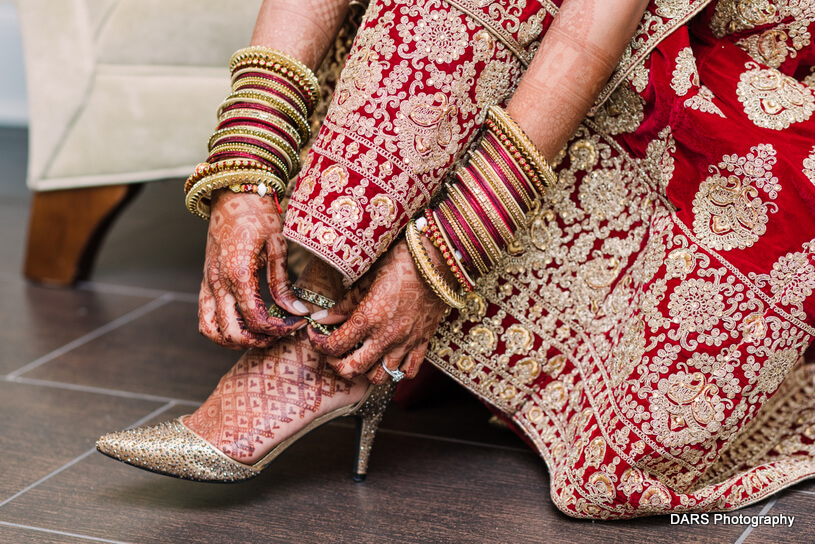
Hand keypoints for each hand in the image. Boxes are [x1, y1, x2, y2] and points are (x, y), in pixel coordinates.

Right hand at [198, 190, 307, 348]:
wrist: (233, 192)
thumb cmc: (258, 214)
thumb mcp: (277, 246)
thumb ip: (283, 283)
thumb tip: (298, 312)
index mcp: (238, 273)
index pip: (256, 319)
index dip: (279, 328)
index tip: (297, 324)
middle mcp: (217, 282)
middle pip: (232, 332)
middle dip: (258, 340)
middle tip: (279, 333)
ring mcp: (207, 282)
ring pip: (211, 330)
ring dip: (235, 340)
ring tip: (260, 334)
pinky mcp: (205, 281)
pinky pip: (205, 316)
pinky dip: (220, 328)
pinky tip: (244, 324)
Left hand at [308, 237, 449, 383]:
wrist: (438, 261)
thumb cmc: (401, 262)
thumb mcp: (367, 278)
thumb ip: (344, 304)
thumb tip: (321, 318)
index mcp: (369, 317)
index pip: (334, 345)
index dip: (318, 343)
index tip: (315, 335)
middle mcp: (387, 336)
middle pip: (353, 369)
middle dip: (336, 364)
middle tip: (333, 352)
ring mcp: (406, 342)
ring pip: (380, 376)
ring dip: (365, 370)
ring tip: (360, 356)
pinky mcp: (423, 342)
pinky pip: (409, 371)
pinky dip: (396, 371)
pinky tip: (388, 358)